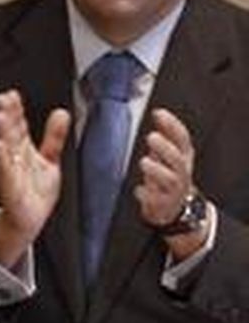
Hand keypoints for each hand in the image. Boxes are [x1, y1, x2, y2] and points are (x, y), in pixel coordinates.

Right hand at [0, 90, 70, 267]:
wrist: (28, 220)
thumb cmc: (35, 192)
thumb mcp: (50, 160)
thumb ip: (54, 137)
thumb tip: (61, 112)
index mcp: (23, 151)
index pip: (18, 126)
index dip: (15, 110)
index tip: (11, 94)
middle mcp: (14, 159)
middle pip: (10, 133)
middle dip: (6, 116)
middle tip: (3, 99)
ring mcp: (11, 173)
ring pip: (6, 149)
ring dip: (2, 132)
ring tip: (0, 116)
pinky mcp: (11, 189)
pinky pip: (6, 172)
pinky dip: (2, 159)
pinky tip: (0, 147)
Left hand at [136, 107, 206, 257]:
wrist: (175, 209)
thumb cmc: (169, 177)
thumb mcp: (168, 156)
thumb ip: (163, 137)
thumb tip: (158, 113)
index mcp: (183, 158)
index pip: (182, 139)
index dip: (172, 125)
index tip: (158, 113)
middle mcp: (181, 173)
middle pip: (178, 159)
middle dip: (166, 148)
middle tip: (151, 136)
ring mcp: (173, 190)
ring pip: (170, 179)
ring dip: (157, 170)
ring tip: (144, 161)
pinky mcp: (163, 204)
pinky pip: (155, 200)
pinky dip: (146, 194)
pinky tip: (138, 189)